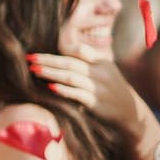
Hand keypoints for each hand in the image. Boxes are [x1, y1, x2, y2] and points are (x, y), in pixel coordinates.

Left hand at [27, 43, 144, 130]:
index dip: (58, 48)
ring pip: (71, 77)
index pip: (79, 50)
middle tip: (30, 59)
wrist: (130, 111)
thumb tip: (59, 49)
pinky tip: (50, 87)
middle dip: (47, 60)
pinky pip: (77, 94)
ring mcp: (100, 88)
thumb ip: (86, 60)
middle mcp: (102, 73)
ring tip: (34, 70)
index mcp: (103, 61)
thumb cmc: (110, 88)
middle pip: (70, 63)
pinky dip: (63, 90)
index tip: (41, 50)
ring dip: (50, 73)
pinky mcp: (97, 103)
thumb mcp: (105, 70)